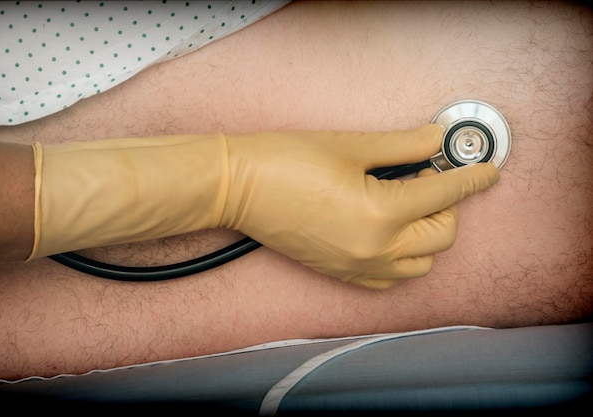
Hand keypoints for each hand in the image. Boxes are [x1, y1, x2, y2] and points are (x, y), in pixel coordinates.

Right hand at [220, 125, 499, 287]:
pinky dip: (403, 258)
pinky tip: (390, 231)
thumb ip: (403, 146)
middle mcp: (374, 249)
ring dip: (427, 234)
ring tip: (408, 205)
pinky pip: (390, 279)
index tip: (486, 171)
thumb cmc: (285, 161)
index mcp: (380, 214)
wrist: (239, 186)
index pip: (444, 195)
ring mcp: (357, 267)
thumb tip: (435, 141)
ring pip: (421, 263)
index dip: (471, 178)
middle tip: (427, 177)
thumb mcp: (351, 145)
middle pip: (441, 235)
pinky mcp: (341, 273)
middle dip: (447, 205)